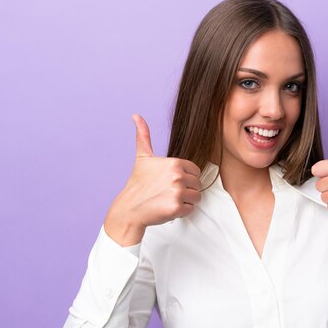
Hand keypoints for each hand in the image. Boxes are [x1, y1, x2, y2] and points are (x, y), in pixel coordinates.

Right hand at [104, 114, 201, 246]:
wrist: (130, 208)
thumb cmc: (138, 183)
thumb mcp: (142, 157)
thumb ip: (143, 135)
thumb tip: (136, 115)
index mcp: (174, 163)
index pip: (195, 171)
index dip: (185, 178)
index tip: (170, 181)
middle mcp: (177, 176)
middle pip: (197, 184)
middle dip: (186, 190)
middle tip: (168, 192)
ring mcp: (177, 192)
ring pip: (196, 197)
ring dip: (185, 201)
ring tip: (168, 199)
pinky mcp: (177, 208)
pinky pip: (190, 209)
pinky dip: (181, 212)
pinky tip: (167, 208)